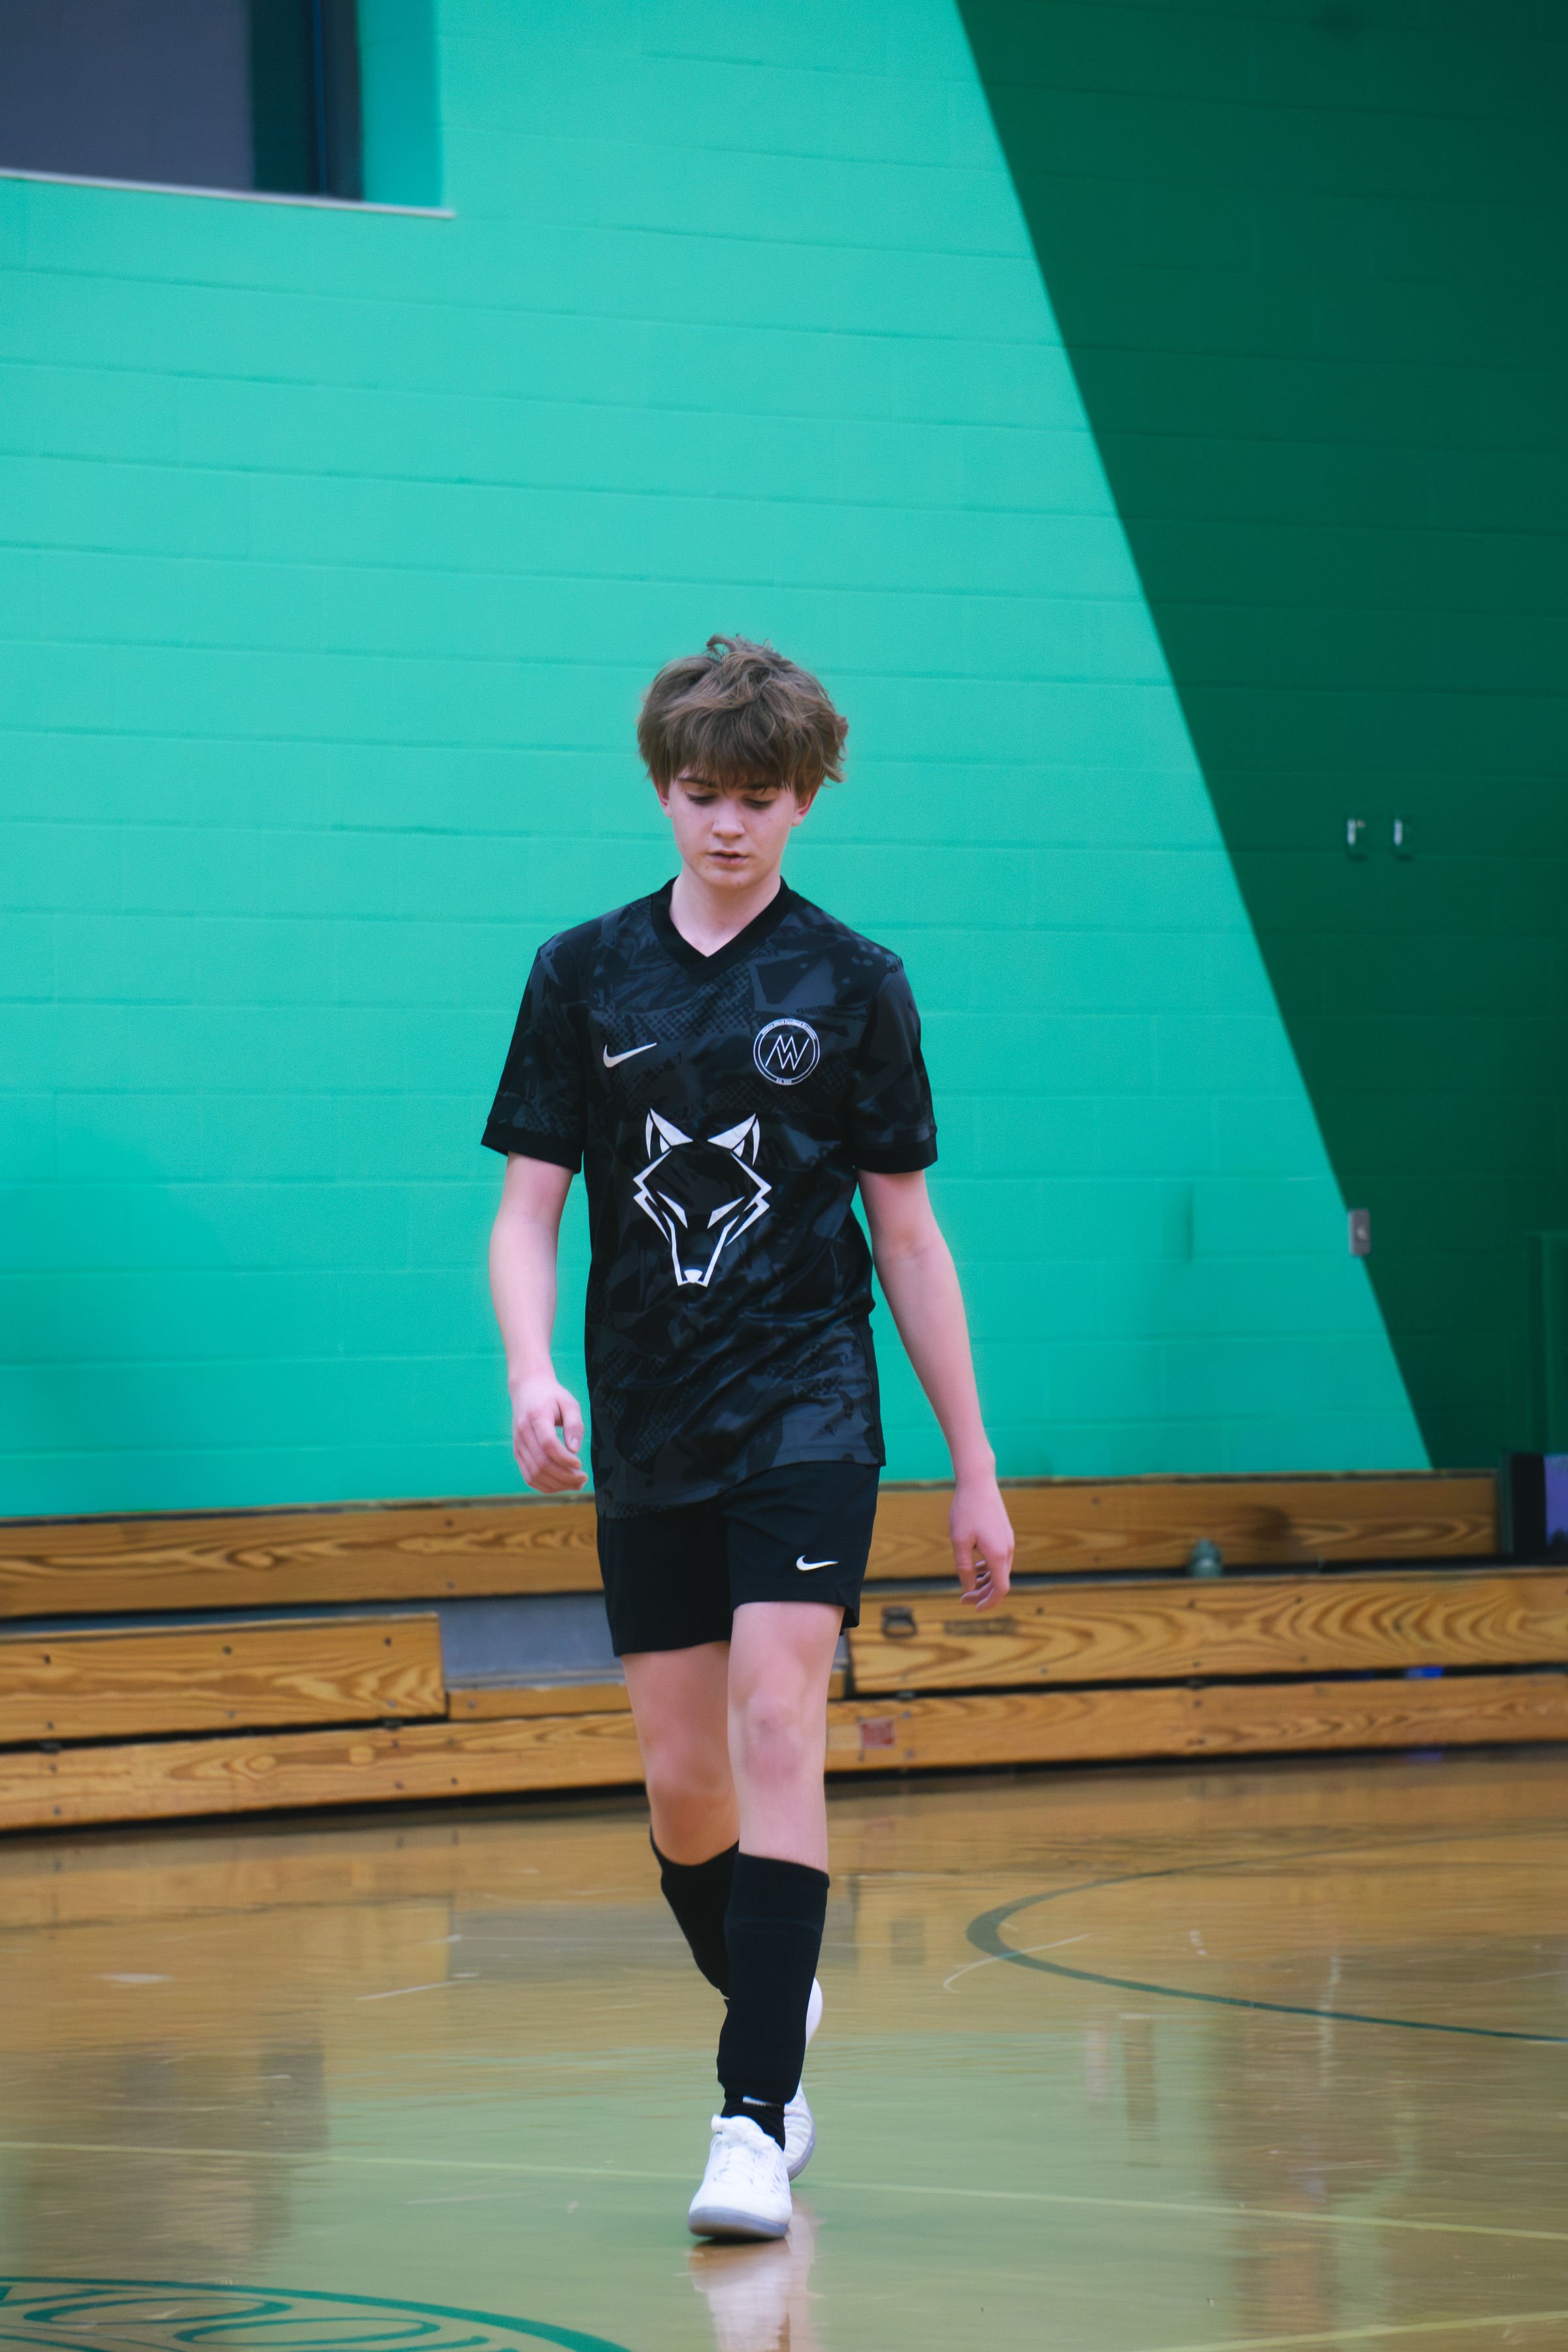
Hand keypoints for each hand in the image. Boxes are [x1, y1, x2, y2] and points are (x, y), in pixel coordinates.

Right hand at [509, 1373, 586, 1493]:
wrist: (527, 1389)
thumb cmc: (552, 1396)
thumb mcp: (569, 1402)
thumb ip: (574, 1424)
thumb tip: (574, 1450)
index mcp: (536, 1417)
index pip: (548, 1445)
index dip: (564, 1459)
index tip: (580, 1464)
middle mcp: (523, 1433)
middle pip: (541, 1463)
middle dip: (564, 1476)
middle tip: (583, 1479)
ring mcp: (518, 1444)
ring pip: (534, 1474)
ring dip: (556, 1484)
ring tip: (576, 1484)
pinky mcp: (518, 1452)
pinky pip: (528, 1476)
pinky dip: (545, 1485)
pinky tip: (561, 1485)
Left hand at [951, 1473, 1013, 1611]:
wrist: (978, 1482)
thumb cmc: (966, 1511)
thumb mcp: (959, 1541)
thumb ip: (964, 1567)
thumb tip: (969, 1589)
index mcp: (998, 1554)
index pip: (1001, 1589)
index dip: (989, 1603)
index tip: (973, 1608)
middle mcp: (1008, 1550)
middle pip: (1000, 1582)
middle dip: (983, 1594)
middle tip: (963, 1599)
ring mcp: (1008, 1541)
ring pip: (1000, 1571)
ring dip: (986, 1582)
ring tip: (968, 1585)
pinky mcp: (1005, 1534)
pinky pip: (1000, 1559)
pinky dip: (989, 1569)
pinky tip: (975, 1567)